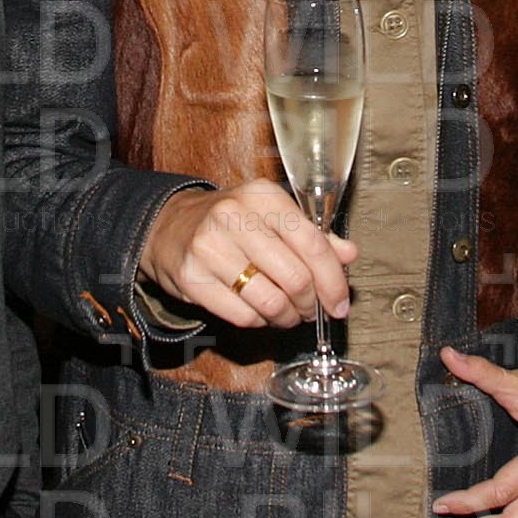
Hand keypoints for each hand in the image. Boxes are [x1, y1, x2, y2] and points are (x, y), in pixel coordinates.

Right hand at [139, 179, 359, 328]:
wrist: (169, 227)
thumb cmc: (231, 223)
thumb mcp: (272, 216)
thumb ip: (313, 236)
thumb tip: (348, 255)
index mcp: (263, 196)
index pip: (314, 245)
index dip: (333, 282)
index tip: (339, 304)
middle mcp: (235, 216)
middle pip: (295, 278)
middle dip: (310, 304)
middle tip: (310, 310)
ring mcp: (210, 247)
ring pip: (270, 302)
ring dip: (286, 317)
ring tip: (286, 313)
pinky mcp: (193, 277)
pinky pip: (243, 316)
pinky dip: (259, 321)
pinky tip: (258, 311)